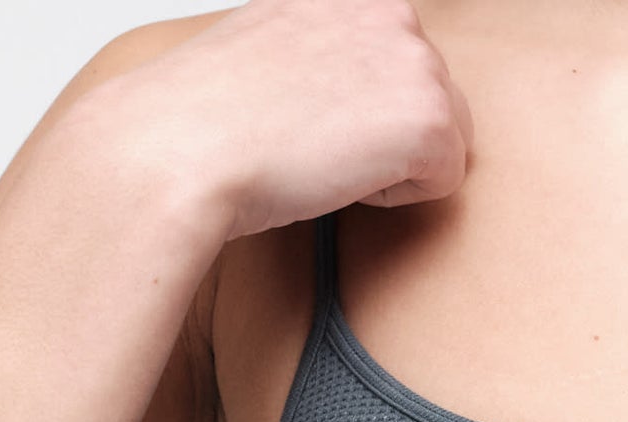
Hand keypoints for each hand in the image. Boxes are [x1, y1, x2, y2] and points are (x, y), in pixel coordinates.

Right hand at [92, 0, 473, 241]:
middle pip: (432, 102)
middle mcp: (390, 9)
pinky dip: (395, 197)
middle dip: (384, 137)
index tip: (309, 119)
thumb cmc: (207, 114)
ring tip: (322, 154)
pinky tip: (337, 174)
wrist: (183, 146)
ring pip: (443, 141)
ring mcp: (416, 61)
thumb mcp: (269, 46)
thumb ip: (322, 50)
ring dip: (391, 165)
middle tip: (312, 141)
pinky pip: (444, 182)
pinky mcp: (431, 121)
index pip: (396, 66)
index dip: (358, 110)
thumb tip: (343, 90)